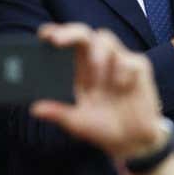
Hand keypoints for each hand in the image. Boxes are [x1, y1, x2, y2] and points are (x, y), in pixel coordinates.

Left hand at [31, 24, 166, 159]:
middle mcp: (98, 62)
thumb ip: (58, 113)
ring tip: (96, 73)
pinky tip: (122, 88)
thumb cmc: (104, 129)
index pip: (68, 44)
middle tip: (57, 41)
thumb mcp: (77, 123)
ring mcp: (119, 63)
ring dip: (97, 52)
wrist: (133, 142)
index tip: (43, 34)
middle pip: (84, 34)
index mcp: (81, 71)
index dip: (56, 33)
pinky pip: (130, 60)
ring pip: (106, 38)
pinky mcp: (138, 68)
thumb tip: (35, 108)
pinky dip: (123, 72)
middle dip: (70, 32)